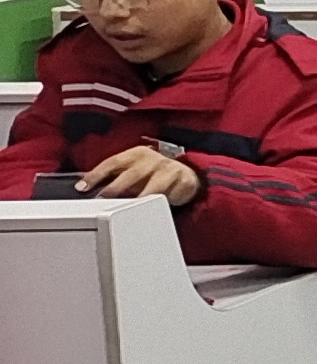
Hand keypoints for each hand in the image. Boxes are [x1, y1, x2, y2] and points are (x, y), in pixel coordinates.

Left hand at [80, 144, 201, 205]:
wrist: (186, 174)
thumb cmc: (152, 174)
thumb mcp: (132, 171)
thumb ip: (112, 178)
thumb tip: (86, 189)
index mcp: (136, 154)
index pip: (113, 162)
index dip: (96, 174)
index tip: (82, 187)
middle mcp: (152, 159)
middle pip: (132, 173)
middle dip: (116, 188)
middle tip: (103, 199)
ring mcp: (169, 169)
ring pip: (154, 185)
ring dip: (141, 197)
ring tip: (129, 208)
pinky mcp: (183, 181)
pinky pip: (170, 194)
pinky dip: (161, 202)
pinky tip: (152, 209)